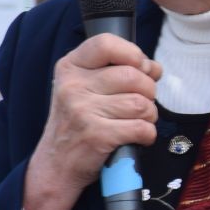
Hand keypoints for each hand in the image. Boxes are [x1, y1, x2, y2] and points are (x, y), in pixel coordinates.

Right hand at [23, 34, 162, 209]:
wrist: (56, 167)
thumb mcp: (82, 89)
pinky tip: (136, 138)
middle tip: (139, 104)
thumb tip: (154, 68)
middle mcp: (73, 86)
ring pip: (141, 103)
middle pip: (133, 76)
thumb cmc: (76, 125)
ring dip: (149, 116)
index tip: (140, 68)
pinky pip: (142, 128)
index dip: (133, 54)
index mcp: (69, 67)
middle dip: (148, 91)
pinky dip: (147, 135)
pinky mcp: (97, 136)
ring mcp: (83, 111)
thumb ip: (114, 71)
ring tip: (136, 122)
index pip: (107, 43)